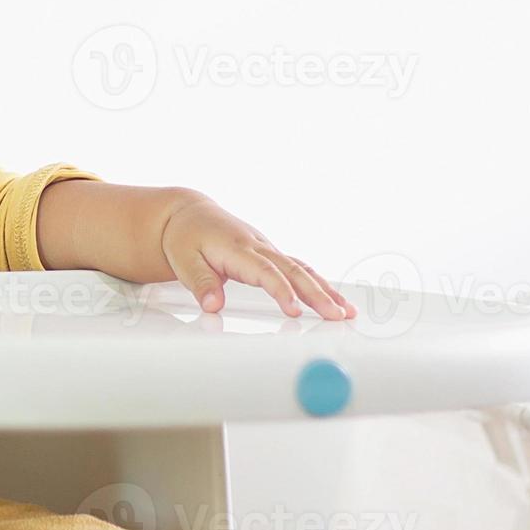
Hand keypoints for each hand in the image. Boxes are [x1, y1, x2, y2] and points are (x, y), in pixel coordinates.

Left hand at [160, 196, 355, 320]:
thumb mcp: (183, 260)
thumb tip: (213, 305)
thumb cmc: (186, 236)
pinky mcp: (271, 254)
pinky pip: (298, 268)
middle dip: (317, 294)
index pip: (265, 272)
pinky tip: (333, 298)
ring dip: (325, 290)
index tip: (294, 311)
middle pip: (293, 271)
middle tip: (336, 315)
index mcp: (237, 248)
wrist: (190, 215)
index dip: (281, 291)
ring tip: (345, 311)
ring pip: (301, 268)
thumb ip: (200, 283)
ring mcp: (267, 249)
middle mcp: (258, 247)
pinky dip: (317, 282)